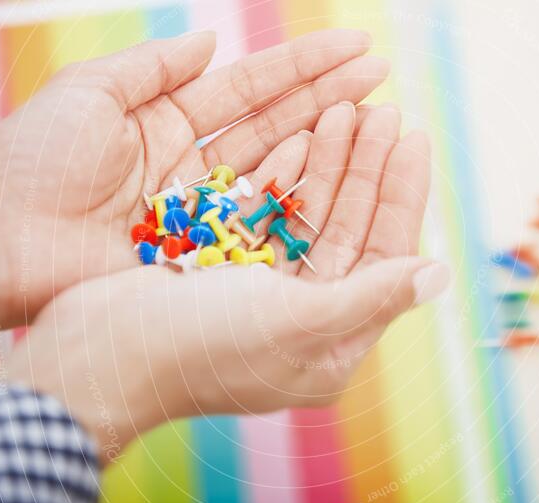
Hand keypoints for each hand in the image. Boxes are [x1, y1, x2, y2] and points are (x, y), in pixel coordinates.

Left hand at [0, 29, 387, 339]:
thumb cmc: (34, 162)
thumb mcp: (91, 94)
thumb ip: (154, 67)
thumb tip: (213, 39)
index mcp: (167, 122)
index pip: (250, 88)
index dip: (303, 67)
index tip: (354, 46)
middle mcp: (196, 166)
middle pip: (274, 126)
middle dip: (329, 99)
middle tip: (382, 76)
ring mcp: (206, 212)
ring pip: (276, 173)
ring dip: (324, 146)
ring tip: (376, 116)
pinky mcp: (205, 254)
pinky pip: (260, 224)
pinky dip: (297, 202)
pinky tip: (338, 177)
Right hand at [5, 106, 447, 464]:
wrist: (96, 357)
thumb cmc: (202, 348)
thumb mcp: (297, 321)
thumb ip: (372, 297)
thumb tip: (442, 274)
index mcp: (332, 344)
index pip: (384, 258)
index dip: (401, 196)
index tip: (413, 138)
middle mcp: (306, 319)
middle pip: (350, 230)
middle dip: (365, 170)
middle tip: (380, 111)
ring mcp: (265, 292)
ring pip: (311, 216)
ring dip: (328, 165)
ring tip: (345, 110)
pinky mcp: (228, 268)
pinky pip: (270, 215)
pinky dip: (285, 178)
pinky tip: (301, 135)